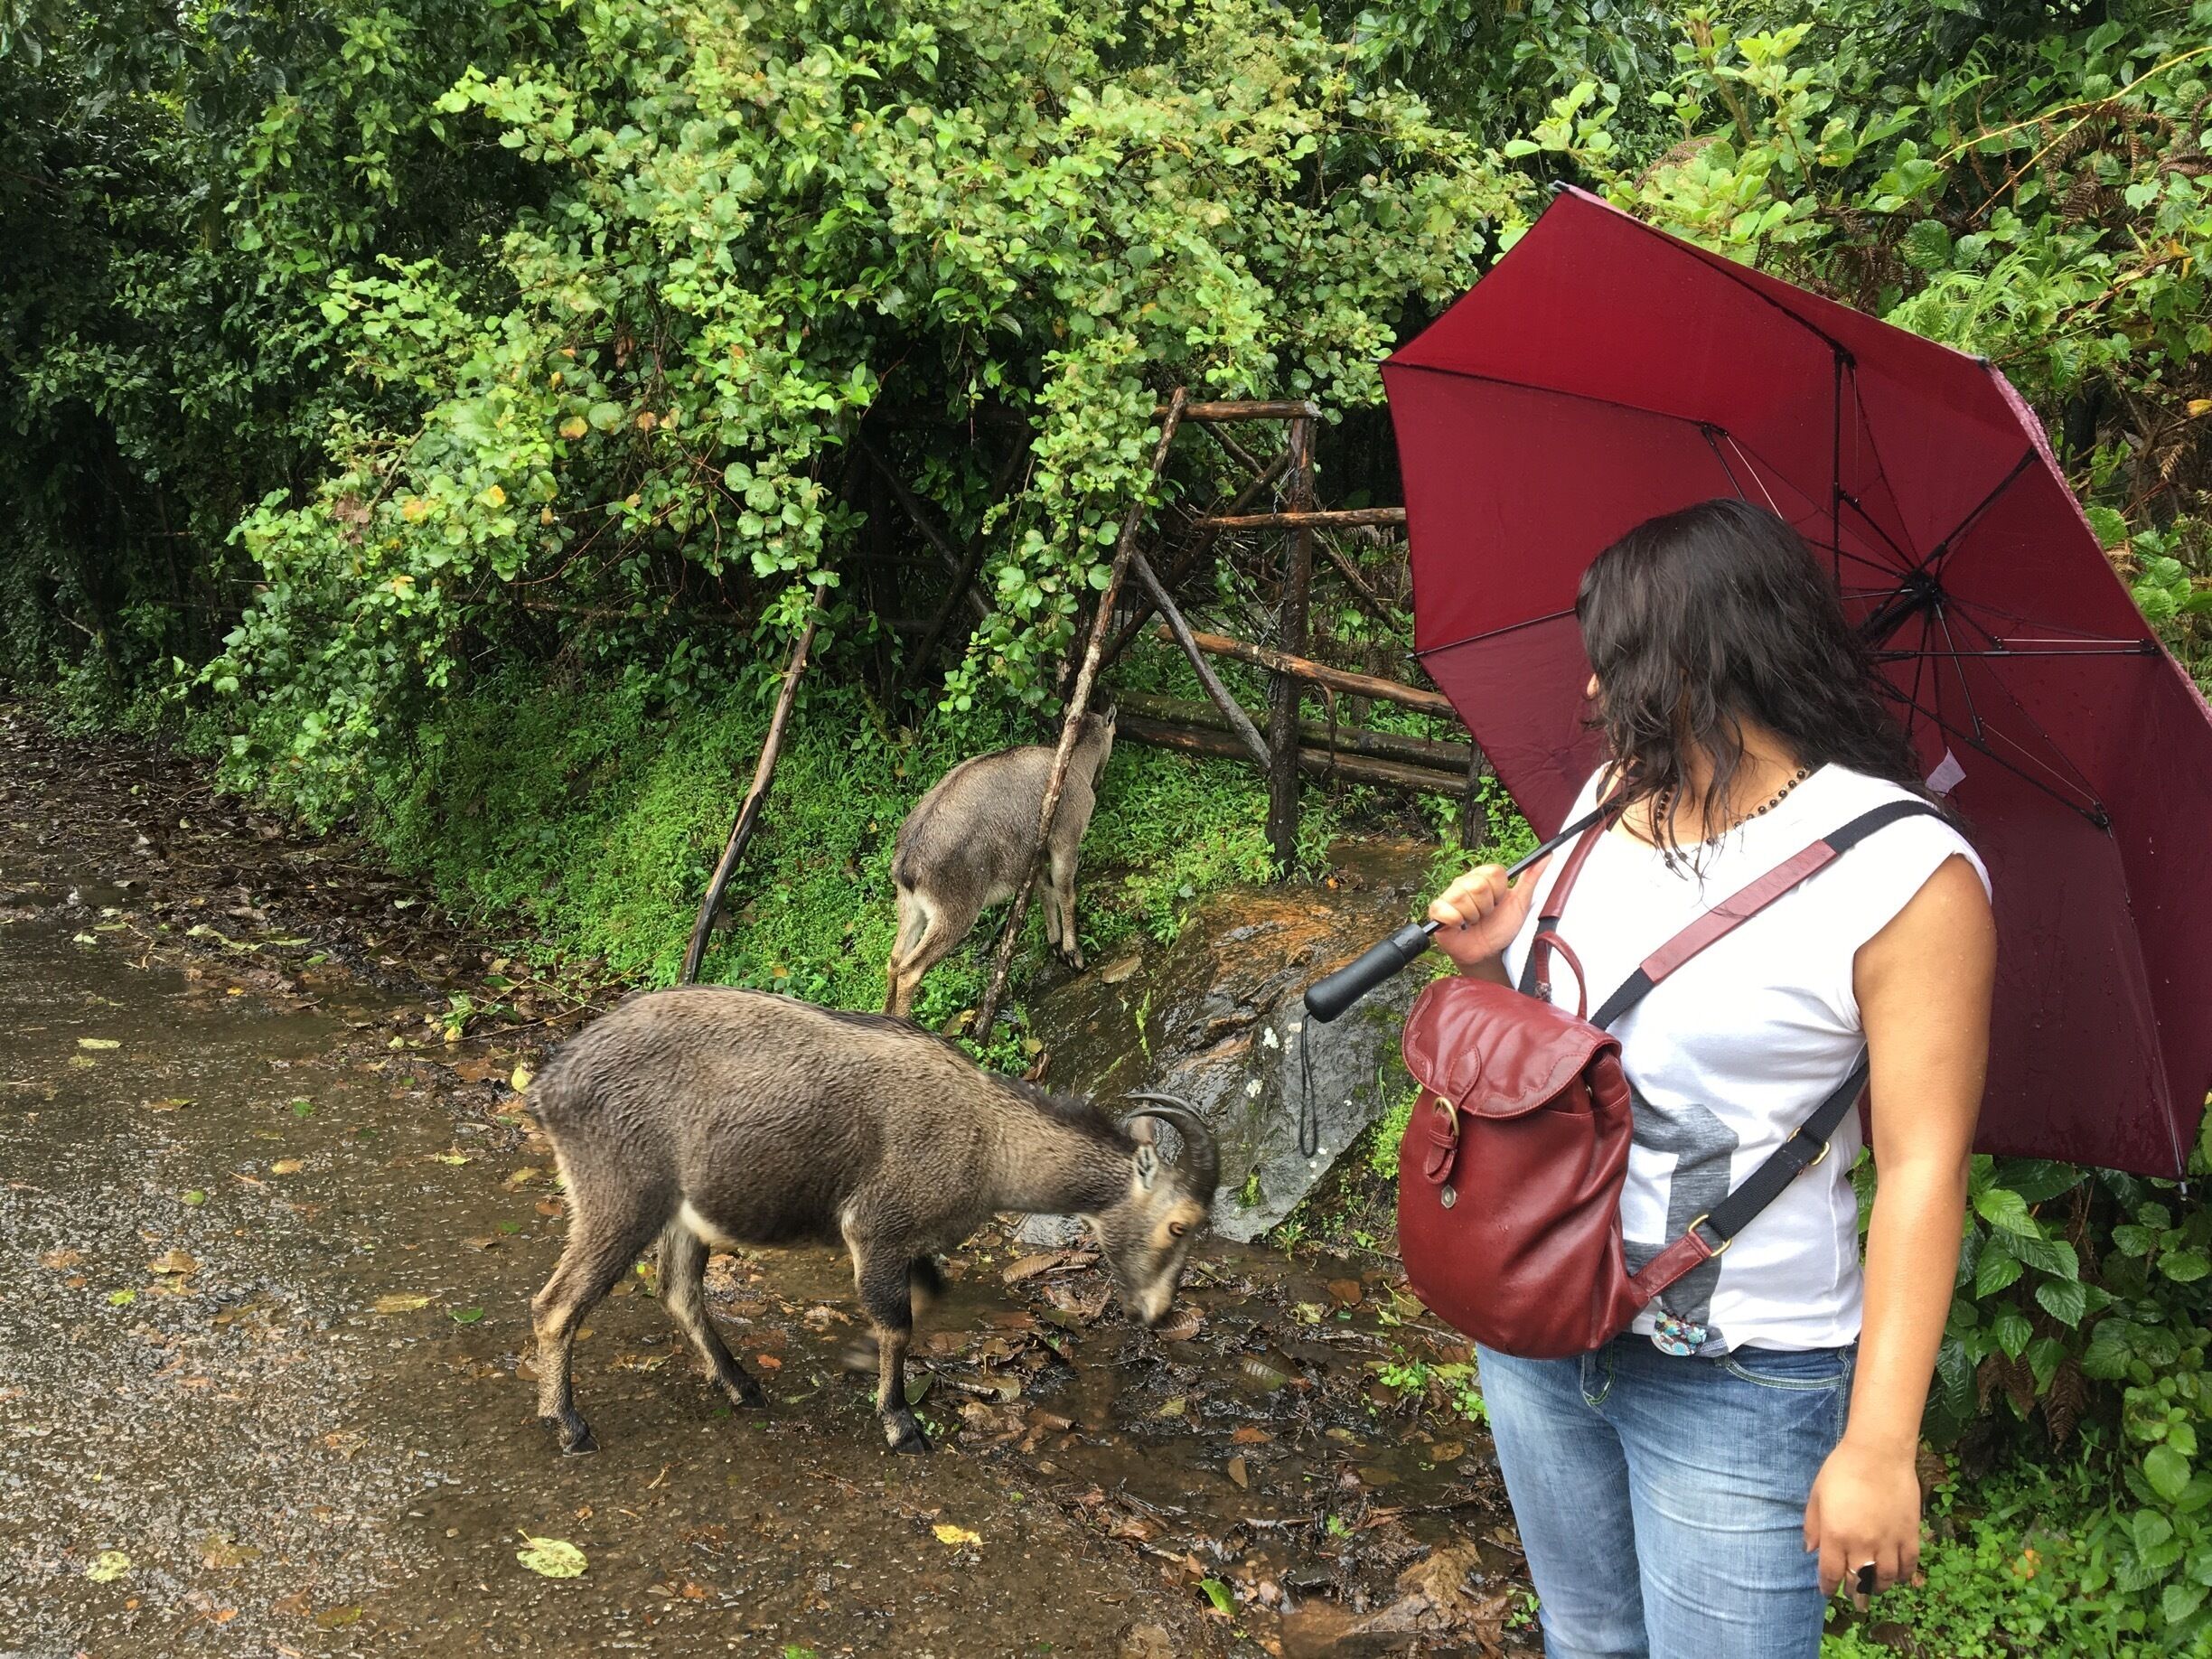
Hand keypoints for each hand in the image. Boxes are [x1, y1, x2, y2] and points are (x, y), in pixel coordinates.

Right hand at [1425, 857, 1546, 971]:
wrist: (1488, 952)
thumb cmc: (1501, 927)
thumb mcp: (1520, 903)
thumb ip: (1531, 878)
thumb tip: (1548, 855)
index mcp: (1483, 877)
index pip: (1493, 872)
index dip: (1499, 891)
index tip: (1499, 903)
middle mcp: (1464, 882)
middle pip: (1478, 885)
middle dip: (1487, 907)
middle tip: (1486, 915)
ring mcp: (1449, 896)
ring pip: (1462, 897)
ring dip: (1473, 916)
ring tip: (1474, 922)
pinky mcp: (1437, 911)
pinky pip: (1445, 910)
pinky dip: (1456, 921)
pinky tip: (1460, 926)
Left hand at [1805, 1437, 1922, 1608]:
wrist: (1879, 1453)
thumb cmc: (1842, 1469)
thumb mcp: (1817, 1494)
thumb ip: (1812, 1524)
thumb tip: (1810, 1550)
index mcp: (1836, 1535)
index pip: (1831, 1574)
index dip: (1828, 1587)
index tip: (1827, 1591)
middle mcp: (1862, 1544)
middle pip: (1857, 1581)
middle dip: (1853, 1592)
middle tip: (1852, 1596)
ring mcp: (1888, 1541)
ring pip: (1884, 1579)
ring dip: (1877, 1587)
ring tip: (1872, 1588)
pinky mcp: (1909, 1535)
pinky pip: (1908, 1566)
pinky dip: (1902, 1576)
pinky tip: (1896, 1576)